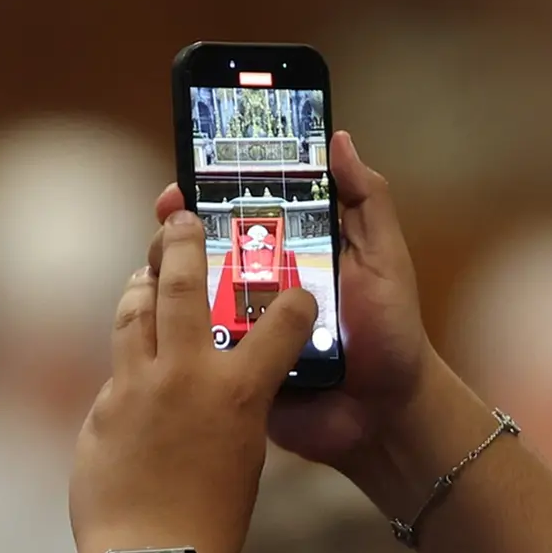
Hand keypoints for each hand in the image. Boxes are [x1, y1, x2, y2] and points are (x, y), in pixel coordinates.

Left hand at [70, 212, 316, 552]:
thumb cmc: (211, 520)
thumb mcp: (243, 453)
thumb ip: (229, 406)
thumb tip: (206, 379)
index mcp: (240, 391)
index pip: (282, 322)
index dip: (294, 301)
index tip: (297, 292)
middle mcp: (185, 375)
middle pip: (181, 282)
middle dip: (182, 241)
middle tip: (181, 218)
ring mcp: (135, 386)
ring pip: (134, 311)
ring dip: (142, 284)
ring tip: (147, 272)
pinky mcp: (101, 408)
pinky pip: (117, 368)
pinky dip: (128, 356)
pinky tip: (132, 358)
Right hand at [156, 131, 432, 469]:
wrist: (386, 413)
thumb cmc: (390, 333)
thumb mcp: (384, 259)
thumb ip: (366, 200)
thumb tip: (339, 139)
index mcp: (290, 253)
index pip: (241, 212)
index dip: (211, 191)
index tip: (188, 177)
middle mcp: (257, 286)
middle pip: (200, 248)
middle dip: (176, 229)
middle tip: (169, 220)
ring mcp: (239, 329)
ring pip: (186, 294)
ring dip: (168, 275)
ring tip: (162, 263)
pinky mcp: (230, 369)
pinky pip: (192, 346)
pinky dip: (172, 330)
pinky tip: (161, 316)